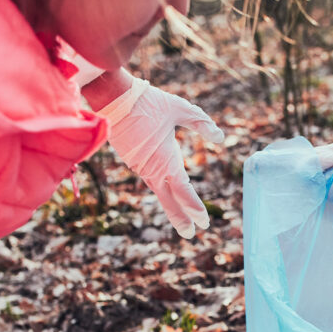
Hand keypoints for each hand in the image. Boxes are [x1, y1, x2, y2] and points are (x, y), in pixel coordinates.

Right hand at [107, 78, 223, 237]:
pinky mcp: (132, 160)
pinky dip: (161, 190)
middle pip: (168, 201)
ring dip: (171, 206)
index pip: (184, 191)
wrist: (112, 97)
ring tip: (182, 220)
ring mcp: (139, 167)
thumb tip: (220, 138)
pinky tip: (168, 191)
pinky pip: (150, 179)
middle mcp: (151, 169)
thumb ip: (201, 123)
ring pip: (158, 191)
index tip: (204, 221)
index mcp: (165, 160)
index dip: (194, 208)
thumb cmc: (148, 101)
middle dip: (180, 218)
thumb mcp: (180, 109)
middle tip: (190, 234)